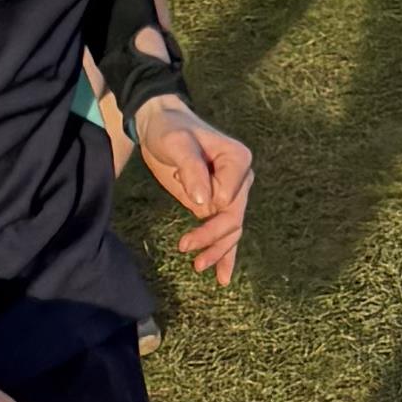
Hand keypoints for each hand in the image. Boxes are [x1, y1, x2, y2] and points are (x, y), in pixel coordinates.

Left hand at [133, 94, 252, 282]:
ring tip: (198, 267)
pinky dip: (224, 254)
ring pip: (231, 231)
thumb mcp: (177, 144)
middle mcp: (241, 179)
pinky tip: (222, 276)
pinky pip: (225, 232)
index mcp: (237, 161)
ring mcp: (231, 193)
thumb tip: (204, 202)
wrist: (161, 125)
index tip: (187, 201)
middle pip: (233, 219)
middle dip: (212, 239)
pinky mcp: (216, 204)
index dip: (211, 211)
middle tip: (186, 250)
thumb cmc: (170, 129)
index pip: (229, 198)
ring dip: (218, 252)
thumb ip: (193, 169)